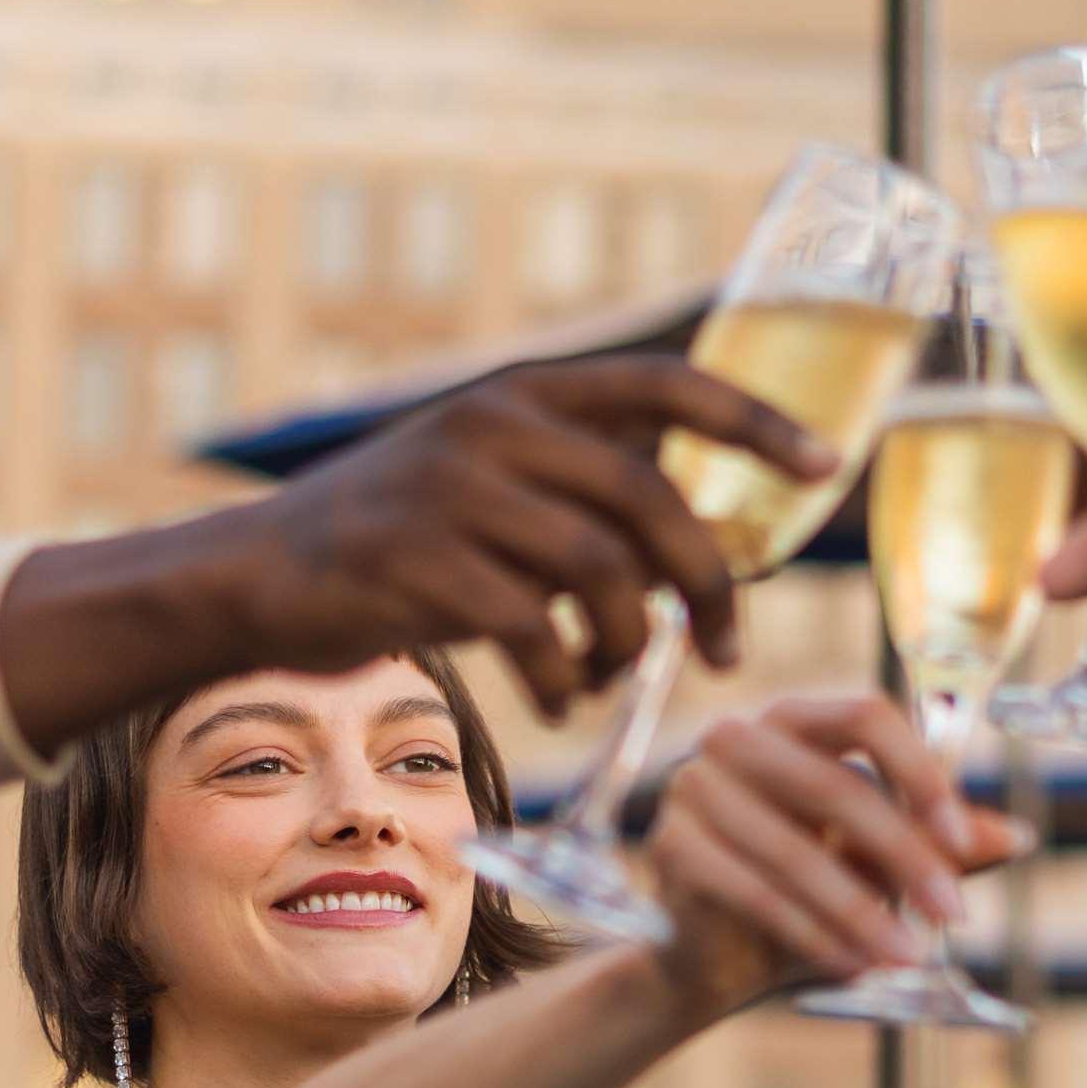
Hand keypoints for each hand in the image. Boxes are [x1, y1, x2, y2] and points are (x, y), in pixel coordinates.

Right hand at [206, 356, 832, 718]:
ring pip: (600, 572)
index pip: (664, 387)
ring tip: (614, 678)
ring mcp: (452, 493)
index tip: (826, 466)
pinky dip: (565, 678)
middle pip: (648, 498)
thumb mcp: (488, 485)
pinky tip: (562, 700)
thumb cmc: (397, 542)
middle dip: (707, 583)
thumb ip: (579, 494)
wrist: (259, 575)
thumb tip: (697, 541)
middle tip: (726, 648)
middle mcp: (493, 428)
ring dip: (629, 644)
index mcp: (524, 396)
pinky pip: (533, 631)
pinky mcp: (417, 566)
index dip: (754, 422)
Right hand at [642, 692, 1025, 1015]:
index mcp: (794, 719)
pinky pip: (755, 891)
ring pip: (798, 851)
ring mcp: (694, 787)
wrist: (713, 958)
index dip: (920, 775)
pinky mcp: (671, 846)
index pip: (865, 715)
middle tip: (954, 913)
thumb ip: (938, 847)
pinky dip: (812, 932)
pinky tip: (855, 965)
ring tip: (909, 956)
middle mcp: (736, 737)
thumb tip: (1018, 838)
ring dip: (862, 911)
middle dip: (905, 856)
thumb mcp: (879, 867)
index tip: (964, 841)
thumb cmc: (805, 895)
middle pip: (837, 786)